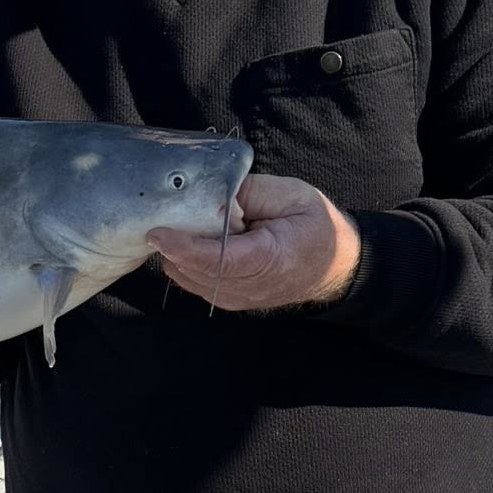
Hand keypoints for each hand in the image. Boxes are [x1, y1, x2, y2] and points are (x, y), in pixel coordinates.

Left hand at [149, 174, 360, 311]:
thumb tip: (209, 191)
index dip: (185, 247)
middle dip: (174, 246)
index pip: (220, 259)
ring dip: (177, 254)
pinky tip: (188, 241)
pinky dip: (184, 262)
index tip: (158, 233)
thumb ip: (248, 193)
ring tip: (180, 226)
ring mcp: (239, 299)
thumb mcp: (290, 195)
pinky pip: (194, 283)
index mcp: (272, 258)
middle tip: (165, 216)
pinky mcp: (230, 300)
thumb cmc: (315, 226)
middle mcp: (252, 287)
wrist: (334, 264)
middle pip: (197, 271)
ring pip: (190, 280)